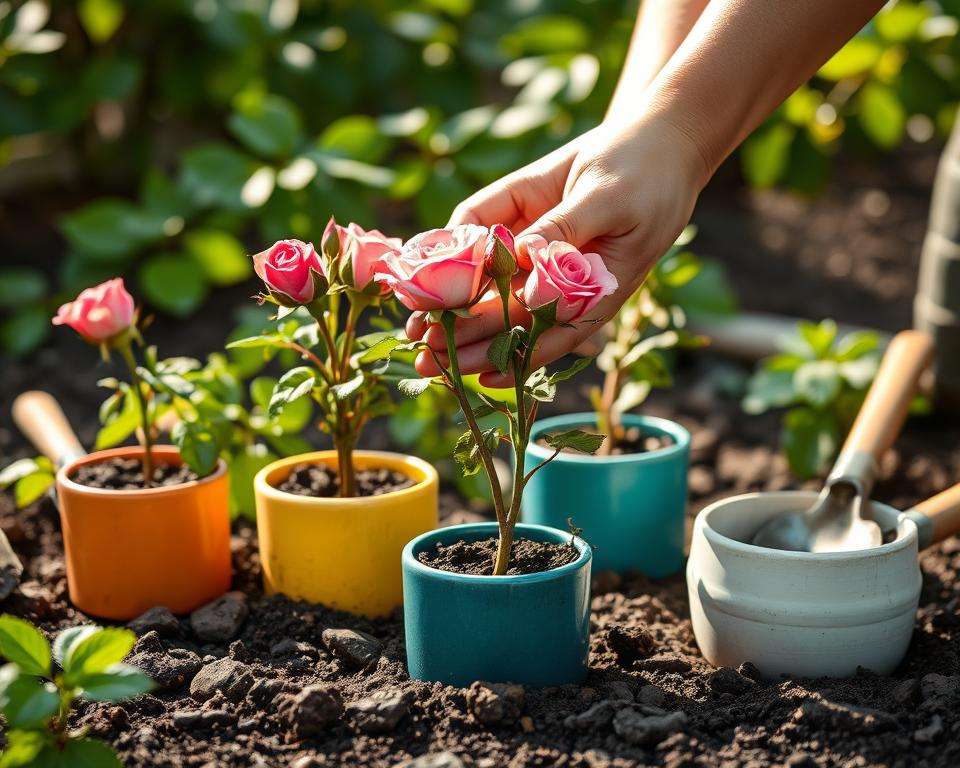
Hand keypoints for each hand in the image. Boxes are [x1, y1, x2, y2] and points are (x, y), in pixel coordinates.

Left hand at [407, 114, 708, 385]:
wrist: (656, 139)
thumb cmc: (644, 173)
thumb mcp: (608, 200)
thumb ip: (565, 229)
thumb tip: (521, 256)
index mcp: (592, 291)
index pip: (548, 332)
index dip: (514, 357)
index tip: (477, 375)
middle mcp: (559, 280)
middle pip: (510, 319)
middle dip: (467, 340)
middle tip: (425, 358)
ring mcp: (537, 251)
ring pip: (490, 289)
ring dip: (451, 310)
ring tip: (414, 333)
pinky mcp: (519, 218)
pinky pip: (483, 240)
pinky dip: (455, 254)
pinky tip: (425, 275)